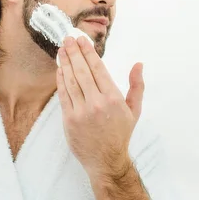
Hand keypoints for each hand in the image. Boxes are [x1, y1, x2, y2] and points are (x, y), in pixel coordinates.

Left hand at [56, 36, 144, 177]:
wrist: (106, 161)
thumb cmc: (120, 133)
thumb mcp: (134, 110)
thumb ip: (136, 86)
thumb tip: (138, 64)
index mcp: (113, 98)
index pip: (98, 69)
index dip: (88, 52)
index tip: (82, 40)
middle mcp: (97, 103)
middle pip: (82, 71)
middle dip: (74, 52)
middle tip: (68, 39)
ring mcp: (81, 111)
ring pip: (71, 81)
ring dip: (65, 63)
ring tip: (61, 50)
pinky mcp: (69, 120)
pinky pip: (63, 95)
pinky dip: (60, 80)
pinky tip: (59, 69)